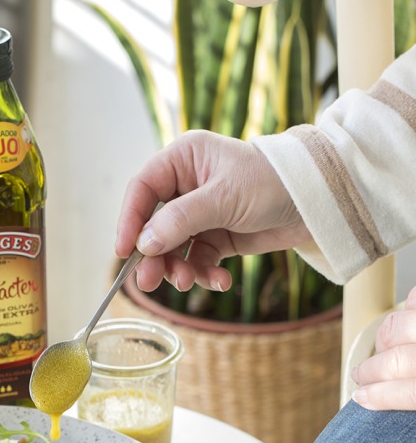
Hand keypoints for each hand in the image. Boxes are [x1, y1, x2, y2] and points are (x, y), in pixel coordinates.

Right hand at [115, 130, 312, 292]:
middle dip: (154, 255)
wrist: (318, 202)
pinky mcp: (217, 238)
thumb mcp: (224, 198)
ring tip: (191, 282)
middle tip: (150, 281)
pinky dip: (205, 274)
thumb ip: (181, 220)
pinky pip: (199, 260)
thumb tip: (144, 243)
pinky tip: (222, 281)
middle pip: (153, 225)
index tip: (124, 250)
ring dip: (179, 269)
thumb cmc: (274, 181)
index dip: (129, 220)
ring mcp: (201, 214)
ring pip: (173, 248)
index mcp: (183, 159)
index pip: (142, 189)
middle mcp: (187, 186)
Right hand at [352, 286, 415, 409]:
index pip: (408, 394)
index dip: (380, 398)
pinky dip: (406, 306)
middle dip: (371, 371)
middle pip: (397, 361)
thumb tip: (396, 404)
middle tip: (360, 376)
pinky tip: (405, 316)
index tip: (362, 398)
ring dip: (384, 339)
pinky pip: (414, 298)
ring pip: (398, 327)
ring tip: (382, 347)